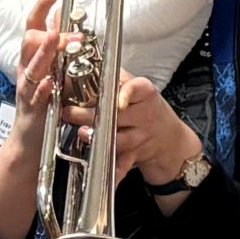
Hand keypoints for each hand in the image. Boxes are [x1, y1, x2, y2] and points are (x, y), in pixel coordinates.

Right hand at [5, 0, 68, 165]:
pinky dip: (42, 87)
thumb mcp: (50, 70)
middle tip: (71, 30)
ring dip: (45, 52)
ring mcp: (28, 88)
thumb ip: (55, 47)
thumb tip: (62, 19)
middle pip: (30, 41)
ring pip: (32, 66)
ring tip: (57, 39)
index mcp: (31, 58)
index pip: (33, 26)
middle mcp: (26, 70)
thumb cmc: (43, 103)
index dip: (41, 7)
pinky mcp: (33, 108)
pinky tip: (50, 81)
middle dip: (50, 32)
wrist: (30, 141)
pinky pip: (36, 95)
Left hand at [70, 77, 202, 187]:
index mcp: (145, 94)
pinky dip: (114, 172)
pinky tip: (104, 176)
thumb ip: (116, 77)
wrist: (170, 139)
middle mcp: (144, 116)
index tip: (115, 98)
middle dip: (92, 114)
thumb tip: (83, 62)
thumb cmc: (146, 108)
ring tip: (81, 133)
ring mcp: (140, 137)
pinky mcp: (134, 155)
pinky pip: (122, 165)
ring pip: (118, 139)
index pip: (137, 89)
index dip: (125, 93)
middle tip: (70, 112)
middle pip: (118, 115)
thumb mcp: (137, 88)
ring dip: (99, 138)